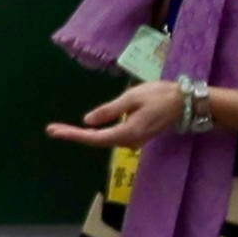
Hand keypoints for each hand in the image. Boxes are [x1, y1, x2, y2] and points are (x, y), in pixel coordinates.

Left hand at [45, 79, 184, 151]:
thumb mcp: (132, 97)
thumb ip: (109, 110)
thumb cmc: (160, 95)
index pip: (94, 137)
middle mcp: (129, 141)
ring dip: (83, 135)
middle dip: (74, 135)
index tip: (54, 131)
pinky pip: (112, 136)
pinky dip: (97, 133)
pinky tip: (85, 129)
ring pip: (104, 140)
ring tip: (63, 129)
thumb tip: (87, 120)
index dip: (73, 134)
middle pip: (96, 141)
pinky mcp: (136, 135)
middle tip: (52, 129)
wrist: (185, 103)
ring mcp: (133, 140)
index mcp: (127, 132)